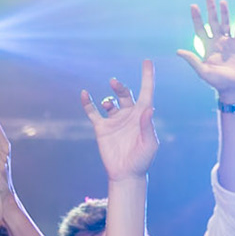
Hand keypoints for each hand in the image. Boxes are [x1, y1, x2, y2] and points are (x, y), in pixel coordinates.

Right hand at [81, 61, 159, 180]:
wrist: (126, 174)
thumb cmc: (142, 160)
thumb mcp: (149, 144)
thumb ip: (148, 127)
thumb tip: (148, 109)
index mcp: (142, 116)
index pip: (146, 92)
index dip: (147, 77)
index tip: (147, 61)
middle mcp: (128, 115)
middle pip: (125, 94)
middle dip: (120, 87)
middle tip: (115, 82)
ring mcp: (114, 120)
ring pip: (110, 101)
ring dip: (108, 99)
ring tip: (108, 104)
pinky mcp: (102, 127)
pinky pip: (93, 111)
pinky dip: (88, 103)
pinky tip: (85, 94)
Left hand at [175, 0, 234, 102]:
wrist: (234, 89)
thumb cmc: (217, 82)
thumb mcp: (203, 71)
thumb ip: (192, 60)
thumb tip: (178, 51)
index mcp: (207, 47)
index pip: (200, 29)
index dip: (197, 18)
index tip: (193, 6)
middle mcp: (217, 43)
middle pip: (213, 22)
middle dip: (211, 10)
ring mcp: (229, 44)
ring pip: (226, 24)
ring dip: (224, 13)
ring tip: (222, 1)